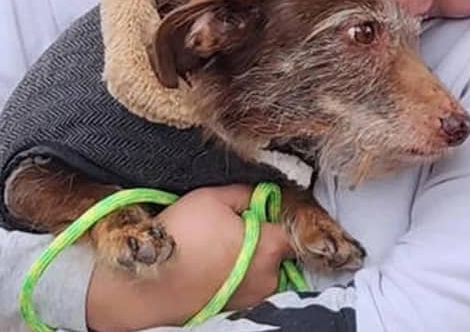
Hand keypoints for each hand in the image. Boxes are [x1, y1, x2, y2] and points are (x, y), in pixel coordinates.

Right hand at [85, 184, 294, 331]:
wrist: (143, 285)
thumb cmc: (179, 237)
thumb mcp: (212, 198)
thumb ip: (245, 193)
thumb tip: (262, 195)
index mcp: (269, 248)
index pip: (294, 230)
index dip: (280, 217)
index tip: (264, 210)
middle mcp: (267, 278)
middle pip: (279, 252)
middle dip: (264, 239)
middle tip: (236, 228)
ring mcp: (252, 298)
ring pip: (263, 270)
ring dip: (251, 259)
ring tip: (219, 248)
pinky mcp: (234, 309)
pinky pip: (246, 286)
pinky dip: (237, 276)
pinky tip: (213, 266)